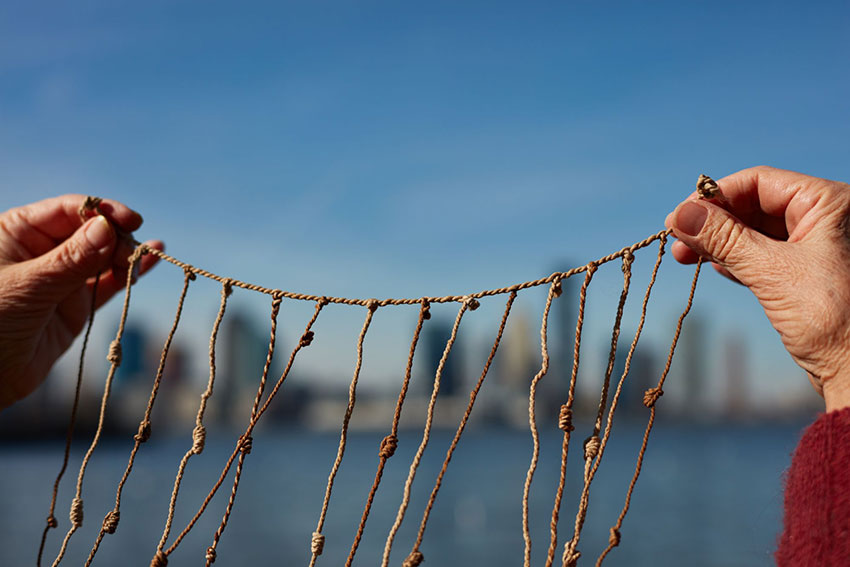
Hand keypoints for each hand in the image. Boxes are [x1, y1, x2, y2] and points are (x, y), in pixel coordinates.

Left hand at [0, 195, 161, 408]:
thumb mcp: (27, 286)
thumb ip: (71, 259)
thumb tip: (108, 228)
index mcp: (18, 232)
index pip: (68, 210)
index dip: (101, 212)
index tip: (129, 221)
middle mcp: (42, 251)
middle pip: (91, 232)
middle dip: (117, 237)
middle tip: (133, 253)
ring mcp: (61, 279)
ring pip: (103, 258)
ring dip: (126, 255)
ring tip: (143, 259)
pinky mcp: (76, 307)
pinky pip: (107, 285)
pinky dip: (128, 274)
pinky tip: (152, 259)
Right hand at [666, 166, 849, 412]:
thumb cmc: (833, 319)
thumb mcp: (770, 272)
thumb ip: (723, 239)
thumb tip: (678, 216)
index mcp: (830, 203)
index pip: (759, 182)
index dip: (714, 197)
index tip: (678, 218)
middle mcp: (826, 219)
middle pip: (754, 205)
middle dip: (713, 222)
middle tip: (677, 239)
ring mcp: (818, 247)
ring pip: (756, 231)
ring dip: (719, 242)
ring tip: (684, 255)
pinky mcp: (808, 274)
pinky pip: (764, 255)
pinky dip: (736, 259)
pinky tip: (713, 266)